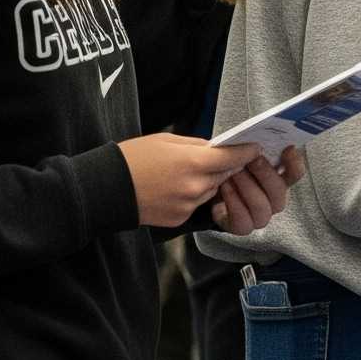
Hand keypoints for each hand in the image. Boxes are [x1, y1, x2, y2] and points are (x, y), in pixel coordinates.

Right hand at [118, 133, 254, 227]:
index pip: (232, 158)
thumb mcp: (166, 140)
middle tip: (217, 157)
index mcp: (193, 162)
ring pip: (211, 190)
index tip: (253, 148)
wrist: (106, 189)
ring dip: (207, 181)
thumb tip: (215, 148)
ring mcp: (188, 205)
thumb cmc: (133, 158)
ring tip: (184, 172)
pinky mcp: (180, 219)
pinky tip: (173, 187)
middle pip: (224, 175)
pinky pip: (196, 204)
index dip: (245, 152)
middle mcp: (195, 187)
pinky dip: (192, 196)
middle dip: (223, 166)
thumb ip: (196, 145)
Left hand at [209, 148, 306, 236]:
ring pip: (262, 207)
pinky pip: (243, 221)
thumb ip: (251, 149)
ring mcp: (260, 215)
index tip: (288, 149)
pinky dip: (233, 203)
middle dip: (265, 174)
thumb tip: (258, 141)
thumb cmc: (227, 168)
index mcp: (277, 179)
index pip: (294, 173)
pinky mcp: (243, 226)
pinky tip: (224, 188)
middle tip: (252, 160)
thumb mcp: (238, 155)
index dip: (294, 163)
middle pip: (279, 191)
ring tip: (232, 173)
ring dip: (247, 188)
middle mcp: (273, 200)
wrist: (207, 187)